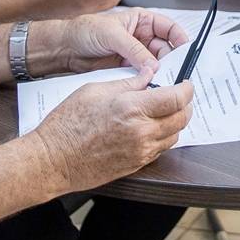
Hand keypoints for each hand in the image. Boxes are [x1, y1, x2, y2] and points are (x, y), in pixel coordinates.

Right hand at [31, 66, 194, 192]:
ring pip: (174, 136)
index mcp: (132, 108)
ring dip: (175, 122)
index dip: (186, 89)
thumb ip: (128, 83)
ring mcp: (140, 151)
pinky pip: (160, 150)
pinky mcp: (136, 165)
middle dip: (185, 105)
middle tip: (179, 96)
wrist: (53, 160)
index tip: (186, 83)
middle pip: (182, 119)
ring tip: (164, 111)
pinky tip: (150, 128)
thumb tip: (148, 74)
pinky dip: (162, 137)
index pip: (176, 98)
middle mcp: (142, 132)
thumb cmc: (67, 124)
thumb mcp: (95, 90)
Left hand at [52, 10, 189, 74]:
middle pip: (167, 49)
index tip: (187, 51)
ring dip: (162, 73)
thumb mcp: (112, 35)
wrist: (66, 48)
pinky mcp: (128, 69)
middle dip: (172, 60)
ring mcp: (136, 54)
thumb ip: (134, 49)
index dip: (180, 39)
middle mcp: (142, 37)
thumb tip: (153, 65)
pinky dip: (149, 81)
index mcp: (142, 21)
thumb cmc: (85, 30)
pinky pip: (145, 75)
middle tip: (176, 72)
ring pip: (157, 64)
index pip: (169, 29)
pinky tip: (151, 87)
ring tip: (165, 82)